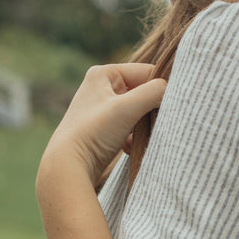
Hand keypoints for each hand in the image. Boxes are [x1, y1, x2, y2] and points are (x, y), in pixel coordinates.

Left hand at [37, 63, 166, 191]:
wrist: (67, 166)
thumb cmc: (93, 133)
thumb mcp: (127, 108)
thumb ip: (153, 93)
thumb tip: (171, 90)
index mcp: (103, 73)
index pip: (146, 72)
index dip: (159, 89)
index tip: (168, 107)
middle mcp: (100, 87)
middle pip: (141, 92)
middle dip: (150, 110)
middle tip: (154, 125)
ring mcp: (101, 109)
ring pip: (136, 112)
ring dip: (142, 126)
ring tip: (138, 138)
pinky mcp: (102, 129)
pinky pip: (127, 128)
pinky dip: (132, 138)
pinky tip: (127, 148)